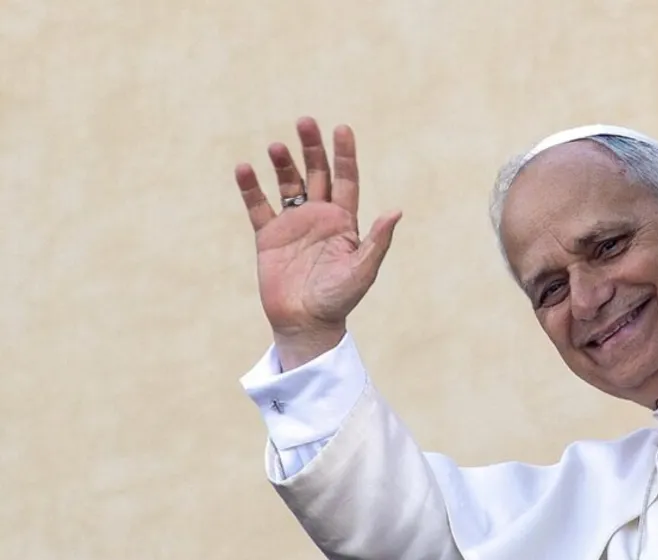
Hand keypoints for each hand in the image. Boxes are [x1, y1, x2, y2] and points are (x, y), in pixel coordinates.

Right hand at [235, 117, 402, 369]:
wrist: (307, 322)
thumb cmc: (340, 299)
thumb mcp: (363, 269)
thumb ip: (377, 240)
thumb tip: (396, 210)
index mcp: (344, 221)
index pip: (346, 179)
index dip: (344, 154)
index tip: (341, 128)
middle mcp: (319, 217)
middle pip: (316, 173)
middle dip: (312, 148)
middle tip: (305, 122)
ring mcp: (293, 224)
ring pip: (287, 184)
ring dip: (282, 164)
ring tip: (276, 146)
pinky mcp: (268, 236)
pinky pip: (258, 206)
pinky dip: (250, 188)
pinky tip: (244, 168)